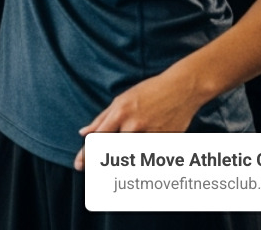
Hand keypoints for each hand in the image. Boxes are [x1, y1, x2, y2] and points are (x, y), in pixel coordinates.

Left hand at [73, 68, 202, 169]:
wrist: (181, 88)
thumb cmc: (149, 91)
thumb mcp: (121, 100)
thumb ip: (102, 118)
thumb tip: (83, 133)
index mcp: (120, 113)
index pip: (98, 137)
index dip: (87, 153)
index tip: (79, 165)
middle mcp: (134, 124)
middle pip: (113, 150)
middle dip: (103, 163)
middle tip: (96, 172)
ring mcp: (151, 133)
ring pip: (133, 156)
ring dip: (126, 161)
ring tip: (125, 159)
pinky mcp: (167, 140)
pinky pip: (152, 155)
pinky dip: (146, 158)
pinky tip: (147, 154)